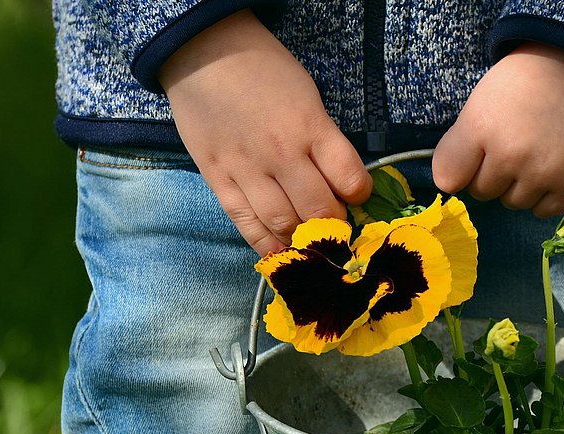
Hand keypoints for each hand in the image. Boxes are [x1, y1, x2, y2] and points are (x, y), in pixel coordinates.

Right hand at [159, 10, 371, 254]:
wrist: (204, 52)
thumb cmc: (264, 70)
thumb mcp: (308, 97)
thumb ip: (323, 139)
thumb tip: (339, 183)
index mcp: (310, 126)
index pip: (350, 178)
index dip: (359, 195)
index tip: (356, 196)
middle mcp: (281, 152)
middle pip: (318, 210)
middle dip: (334, 225)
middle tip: (336, 225)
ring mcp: (247, 169)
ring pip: (283, 224)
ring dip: (303, 239)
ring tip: (310, 239)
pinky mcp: (218, 179)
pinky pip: (245, 223)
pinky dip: (266, 244)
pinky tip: (280, 251)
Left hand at [432, 42, 563, 217]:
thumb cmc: (524, 84)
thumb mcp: (479, 103)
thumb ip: (457, 147)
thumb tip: (450, 186)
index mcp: (481, 128)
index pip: (448, 179)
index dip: (461, 168)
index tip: (475, 155)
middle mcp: (511, 155)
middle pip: (483, 192)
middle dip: (493, 174)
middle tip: (513, 145)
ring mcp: (544, 172)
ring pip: (514, 203)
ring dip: (519, 186)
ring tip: (535, 154)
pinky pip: (544, 210)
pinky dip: (545, 196)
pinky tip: (551, 169)